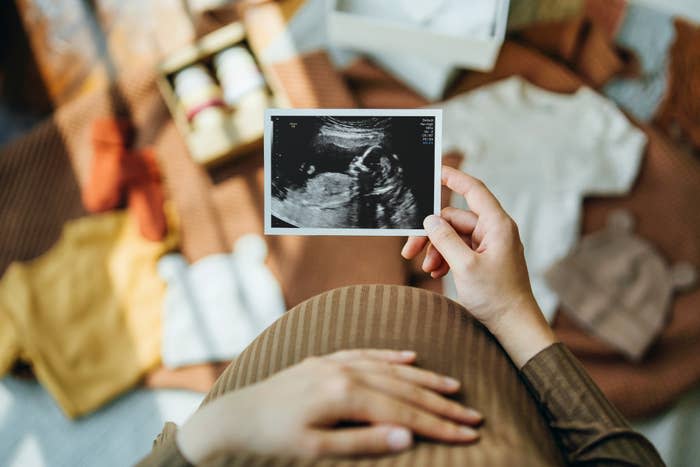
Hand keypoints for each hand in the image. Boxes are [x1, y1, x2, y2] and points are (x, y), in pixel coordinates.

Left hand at [177, 349, 482, 462]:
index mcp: (343, 395)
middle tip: (473, 416)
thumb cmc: (273, 441)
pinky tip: (410, 358)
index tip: (469, 433)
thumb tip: (408, 436)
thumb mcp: (316, 450)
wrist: (235, 419)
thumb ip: (363, 441)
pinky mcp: (325, 361)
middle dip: (440, 404)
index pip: (403, 412)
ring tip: (454, 388)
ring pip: (389, 369)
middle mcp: (343, 372)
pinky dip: (390, 357)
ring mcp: (334, 363)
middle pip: (403, 389)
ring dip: (423, 379)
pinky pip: (365, 354)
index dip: (438, 424)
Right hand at [401, 166, 555, 367]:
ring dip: (436, 249)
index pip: (473, 190)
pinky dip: (445, 258)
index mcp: (497, 225)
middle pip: (454, 219)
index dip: (454, 177)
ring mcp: (490, 245)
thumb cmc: (496, 297)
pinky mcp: (484, 258)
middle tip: (409, 251)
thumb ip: (445, 239)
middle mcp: (494, 231)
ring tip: (426, 268)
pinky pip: (459, 249)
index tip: (435, 169)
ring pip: (453, 235)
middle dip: (431, 233)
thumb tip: (430, 220)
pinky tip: (436, 272)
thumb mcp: (465, 267)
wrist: (513, 326)